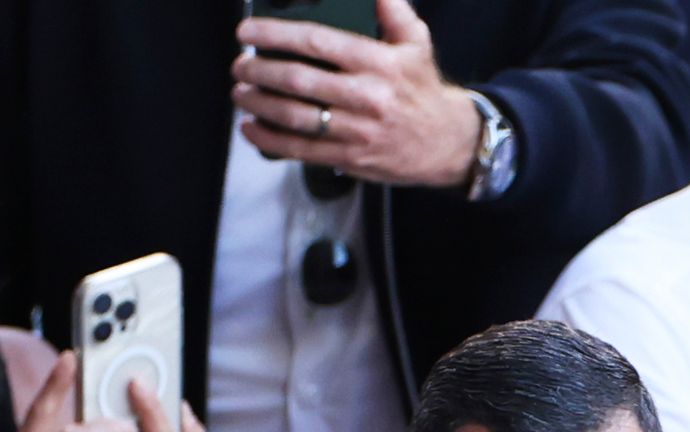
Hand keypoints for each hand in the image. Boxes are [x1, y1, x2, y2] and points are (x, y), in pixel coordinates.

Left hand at [235, 0, 491, 189]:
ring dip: (260, 104)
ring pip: (296, 117)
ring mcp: (359, 131)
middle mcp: (367, 97)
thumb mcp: (416, 42)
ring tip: (240, 93)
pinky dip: (270, 140)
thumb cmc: (422, 90)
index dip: (276, 34)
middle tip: (241, 65)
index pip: (318, 42)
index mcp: (379, 63)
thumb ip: (392, 10)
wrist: (448, 143)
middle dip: (260, 71)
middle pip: (299, 80)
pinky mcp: (352, 158)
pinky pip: (302, 150)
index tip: (248, 31)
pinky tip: (252, 128)